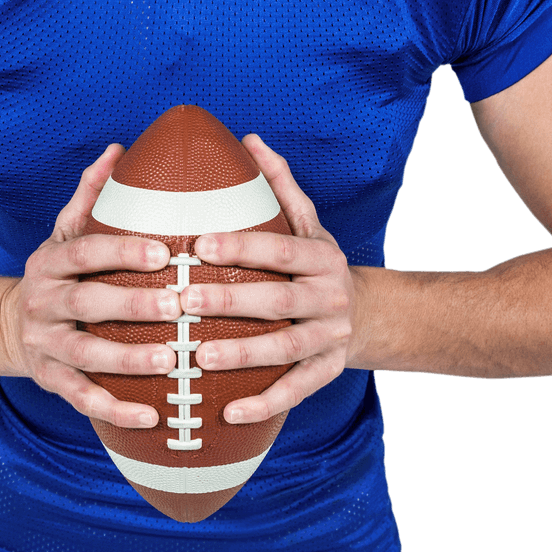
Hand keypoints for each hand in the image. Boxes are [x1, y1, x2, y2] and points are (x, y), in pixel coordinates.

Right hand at [0, 144, 179, 427]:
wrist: (11, 324)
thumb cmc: (60, 270)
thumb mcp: (67, 232)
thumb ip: (90, 195)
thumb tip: (118, 150)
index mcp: (51, 260)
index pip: (86, 251)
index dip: (122, 250)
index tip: (163, 250)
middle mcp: (45, 301)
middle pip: (87, 302)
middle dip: (133, 304)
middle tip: (177, 303)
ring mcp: (46, 344)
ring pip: (86, 354)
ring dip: (129, 359)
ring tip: (171, 360)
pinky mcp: (52, 381)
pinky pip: (84, 399)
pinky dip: (117, 409)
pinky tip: (153, 417)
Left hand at [182, 134, 363, 423]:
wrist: (368, 314)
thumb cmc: (315, 262)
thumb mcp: (307, 223)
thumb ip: (279, 184)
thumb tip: (248, 139)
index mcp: (320, 256)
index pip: (278, 248)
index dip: (241, 245)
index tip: (199, 243)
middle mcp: (329, 296)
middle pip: (278, 299)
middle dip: (229, 300)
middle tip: (183, 300)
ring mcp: (331, 338)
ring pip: (285, 348)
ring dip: (242, 355)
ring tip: (198, 357)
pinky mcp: (328, 374)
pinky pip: (296, 392)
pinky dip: (264, 403)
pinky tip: (228, 412)